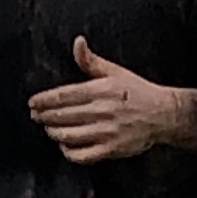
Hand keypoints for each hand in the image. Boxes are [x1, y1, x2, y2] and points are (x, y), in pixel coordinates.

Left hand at [28, 37, 174, 163]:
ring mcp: (107, 132)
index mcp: (101, 90)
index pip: (63, 96)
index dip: (44, 100)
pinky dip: (68, 152)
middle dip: (44, 117)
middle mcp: (102, 111)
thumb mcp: (115, 72)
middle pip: (62, 116)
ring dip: (54, 132)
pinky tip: (64, 145)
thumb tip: (77, 42)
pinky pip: (82, 155)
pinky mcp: (111, 149)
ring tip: (49, 128)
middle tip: (36, 116)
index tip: (33, 103)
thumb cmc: (137, 92)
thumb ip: (91, 61)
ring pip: (68, 135)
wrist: (164, 115)